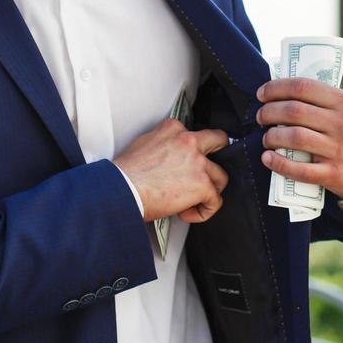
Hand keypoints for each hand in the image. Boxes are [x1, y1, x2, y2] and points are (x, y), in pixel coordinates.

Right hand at [113, 119, 230, 222]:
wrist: (122, 190)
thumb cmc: (125, 173)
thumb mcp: (143, 144)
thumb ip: (162, 144)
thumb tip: (167, 157)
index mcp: (172, 129)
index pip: (192, 134)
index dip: (191, 151)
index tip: (186, 163)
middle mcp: (189, 141)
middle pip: (219, 140)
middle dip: (220, 154)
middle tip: (210, 168)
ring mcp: (198, 163)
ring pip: (220, 176)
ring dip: (209, 190)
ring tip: (192, 200)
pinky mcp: (202, 185)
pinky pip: (215, 201)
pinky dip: (204, 211)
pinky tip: (186, 213)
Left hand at [255, 78, 342, 198]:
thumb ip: (324, 99)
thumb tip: (283, 89)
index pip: (303, 87)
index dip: (276, 88)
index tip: (262, 93)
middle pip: (294, 112)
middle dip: (269, 112)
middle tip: (260, 116)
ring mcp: (339, 150)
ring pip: (295, 137)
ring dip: (272, 136)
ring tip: (266, 137)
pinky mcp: (333, 174)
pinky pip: (300, 170)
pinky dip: (279, 163)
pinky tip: (267, 158)